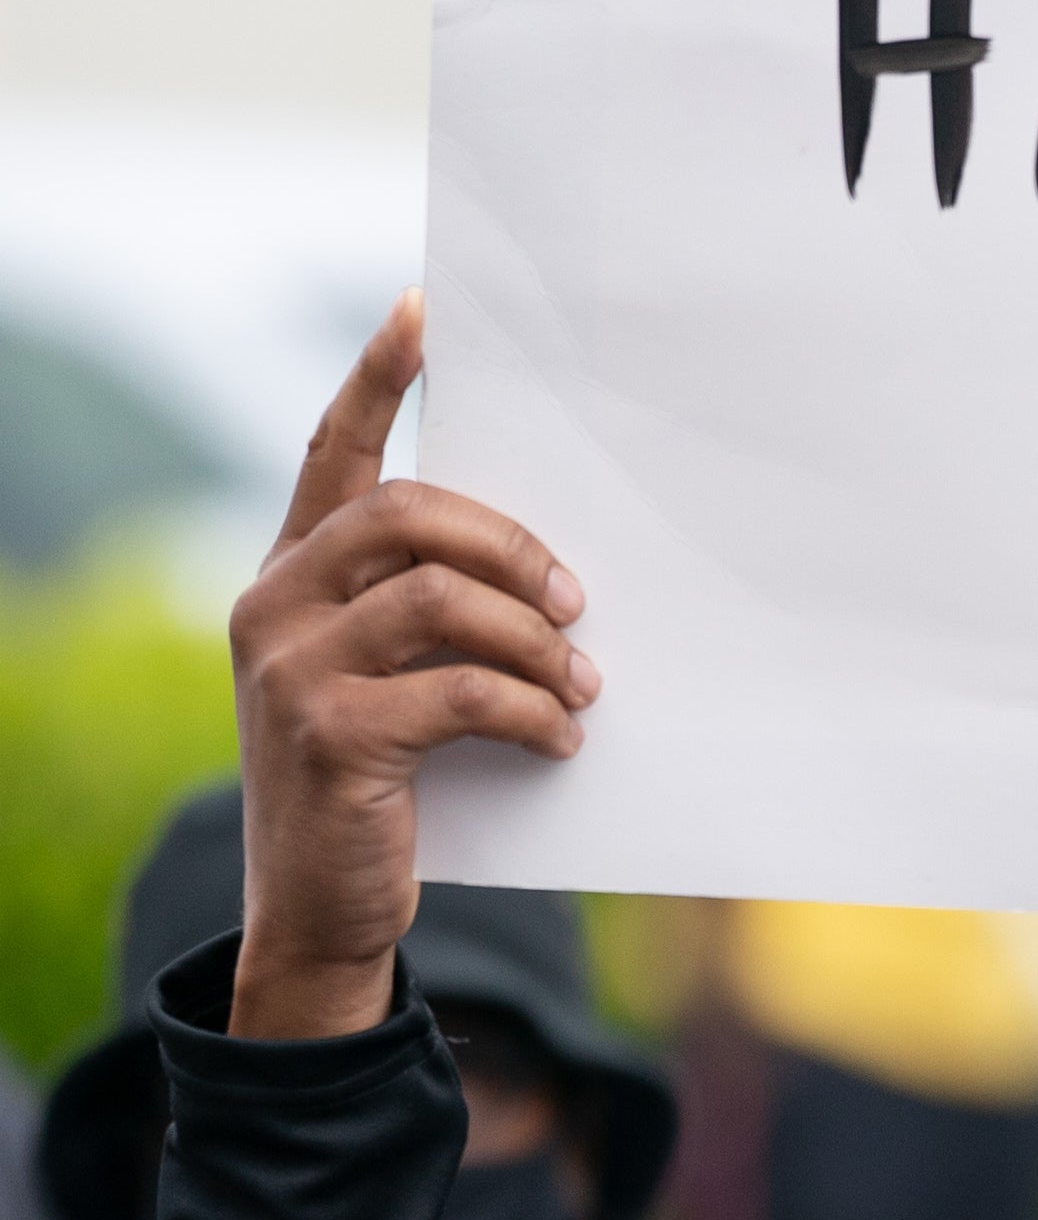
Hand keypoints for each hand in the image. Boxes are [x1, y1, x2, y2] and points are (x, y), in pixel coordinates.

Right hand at [230, 294, 596, 1041]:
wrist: (321, 907)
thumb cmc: (385, 775)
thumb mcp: (393, 677)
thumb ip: (434, 607)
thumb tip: (559, 565)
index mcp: (292, 574)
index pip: (329, 453)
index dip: (375, 379)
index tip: (424, 312)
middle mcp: (273, 604)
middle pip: (409, 515)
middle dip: (514, 546)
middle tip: (579, 601)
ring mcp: (289, 669)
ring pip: (444, 601)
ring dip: (537, 640)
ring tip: (581, 686)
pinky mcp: (328, 736)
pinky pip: (461, 691)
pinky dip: (531, 711)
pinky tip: (558, 738)